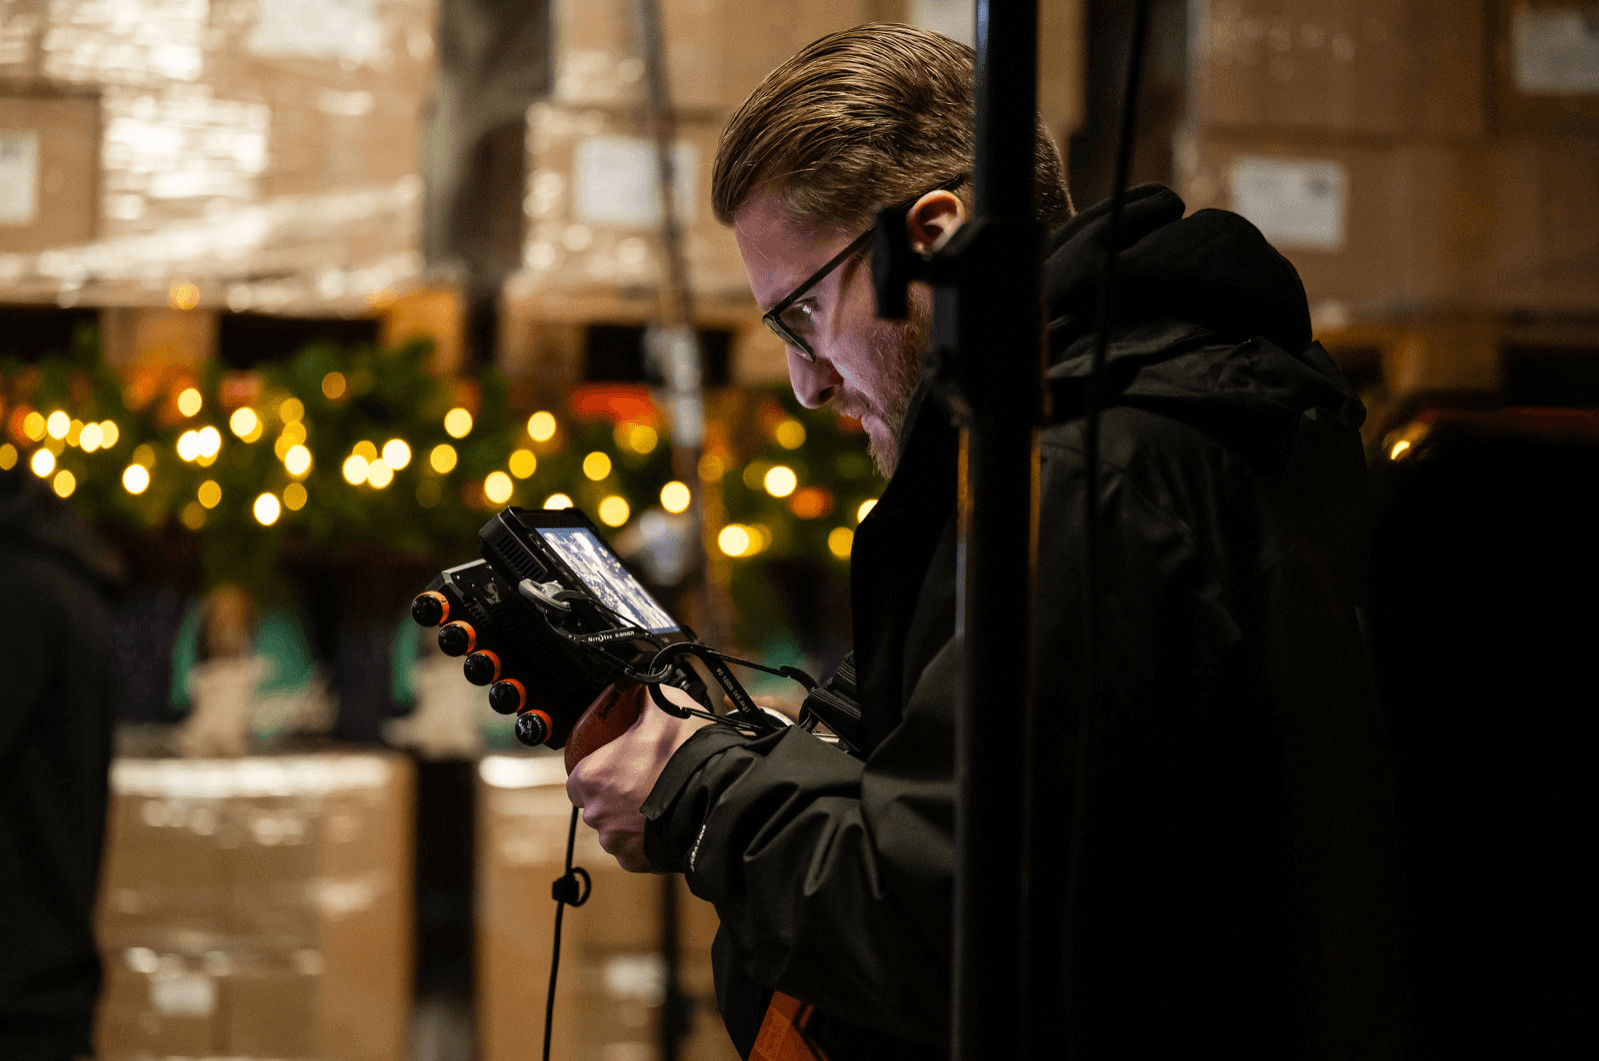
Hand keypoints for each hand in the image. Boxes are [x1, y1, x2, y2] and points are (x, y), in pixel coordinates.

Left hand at [566, 684, 712, 871]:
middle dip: (617, 794)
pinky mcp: (635, 861)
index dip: (599, 770)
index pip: (579, 777)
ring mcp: (615, 841)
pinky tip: (664, 821)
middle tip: (644, 779)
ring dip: (631, 817)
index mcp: (590, 778)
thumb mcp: (662, 707)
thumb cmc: (683, 755)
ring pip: (616, 827)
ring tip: (659, 800)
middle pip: (598, 803)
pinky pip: (635, 849)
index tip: (618, 765)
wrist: (714, 797)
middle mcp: (595, 812)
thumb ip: (644, 695)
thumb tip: (642, 684)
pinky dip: (646, 839)